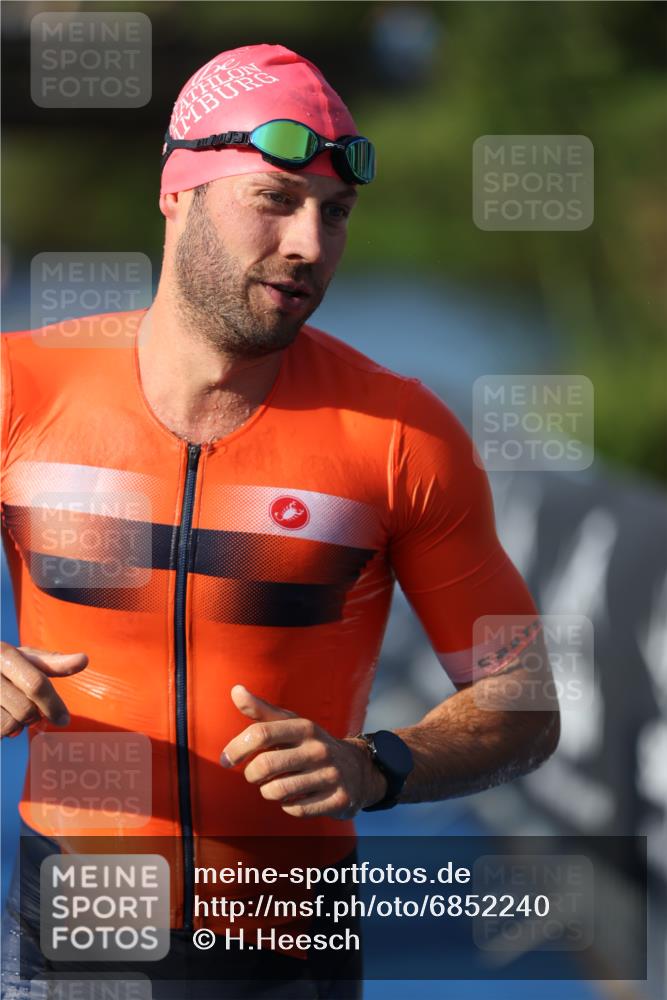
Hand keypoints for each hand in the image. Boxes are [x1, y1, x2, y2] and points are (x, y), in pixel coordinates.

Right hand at [0, 643, 87, 738]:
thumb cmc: (2, 665)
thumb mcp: (25, 658)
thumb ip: (53, 663)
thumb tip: (84, 660)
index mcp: (3, 653)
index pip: (36, 684)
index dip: (54, 704)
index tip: (64, 721)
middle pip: (25, 710)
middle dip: (33, 716)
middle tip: (31, 713)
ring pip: (8, 725)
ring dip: (15, 726)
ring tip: (10, 712)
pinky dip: (2, 732)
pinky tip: (1, 720)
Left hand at [220, 685, 386, 819]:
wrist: (357, 770)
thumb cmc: (311, 745)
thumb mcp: (291, 724)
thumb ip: (261, 711)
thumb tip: (235, 690)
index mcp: (305, 727)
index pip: (261, 733)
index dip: (236, 748)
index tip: (226, 759)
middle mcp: (319, 749)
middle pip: (265, 765)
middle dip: (251, 774)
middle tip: (254, 775)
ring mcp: (330, 774)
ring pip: (278, 790)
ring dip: (267, 792)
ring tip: (272, 786)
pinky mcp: (338, 799)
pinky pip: (297, 809)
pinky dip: (287, 806)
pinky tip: (293, 798)